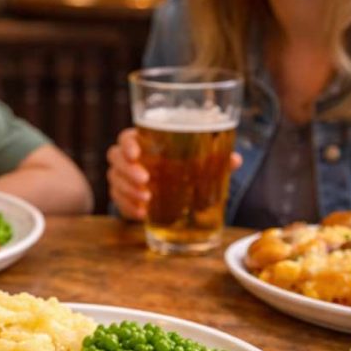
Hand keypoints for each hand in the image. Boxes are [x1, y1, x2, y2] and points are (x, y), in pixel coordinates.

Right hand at [107, 128, 242, 220]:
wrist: (174, 188)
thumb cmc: (184, 166)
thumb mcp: (200, 162)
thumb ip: (214, 159)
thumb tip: (235, 160)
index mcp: (144, 141)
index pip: (126, 137)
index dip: (128, 144)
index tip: (136, 154)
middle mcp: (128, 157)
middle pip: (115, 158)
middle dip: (128, 170)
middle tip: (145, 181)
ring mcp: (122, 177)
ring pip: (114, 180)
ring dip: (128, 190)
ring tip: (147, 199)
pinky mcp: (122, 196)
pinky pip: (117, 200)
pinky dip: (128, 207)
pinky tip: (143, 213)